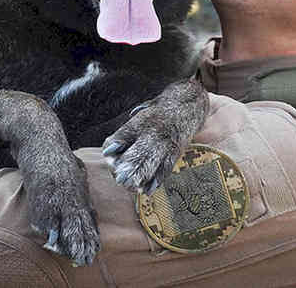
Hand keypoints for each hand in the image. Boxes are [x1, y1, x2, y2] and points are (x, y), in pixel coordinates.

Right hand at [9, 100, 99, 265]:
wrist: (37, 132)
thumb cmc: (54, 155)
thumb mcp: (72, 171)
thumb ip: (77, 191)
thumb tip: (86, 212)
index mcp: (79, 185)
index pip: (87, 213)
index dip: (90, 232)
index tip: (95, 249)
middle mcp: (70, 187)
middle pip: (78, 217)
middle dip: (81, 239)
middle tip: (85, 258)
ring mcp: (55, 186)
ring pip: (63, 215)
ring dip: (66, 237)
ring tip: (67, 253)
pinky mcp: (39, 183)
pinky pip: (43, 207)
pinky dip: (45, 224)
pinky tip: (48, 238)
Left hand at [102, 78, 207, 194]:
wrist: (188, 105)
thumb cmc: (157, 114)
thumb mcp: (140, 116)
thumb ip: (125, 134)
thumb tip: (109, 151)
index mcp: (142, 121)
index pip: (127, 133)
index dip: (115, 143)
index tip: (107, 152)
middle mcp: (155, 132)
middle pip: (141, 150)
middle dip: (130, 165)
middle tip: (119, 178)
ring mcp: (167, 143)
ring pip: (154, 161)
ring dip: (142, 175)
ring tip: (132, 187)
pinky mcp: (176, 152)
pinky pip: (166, 168)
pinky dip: (157, 180)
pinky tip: (147, 190)